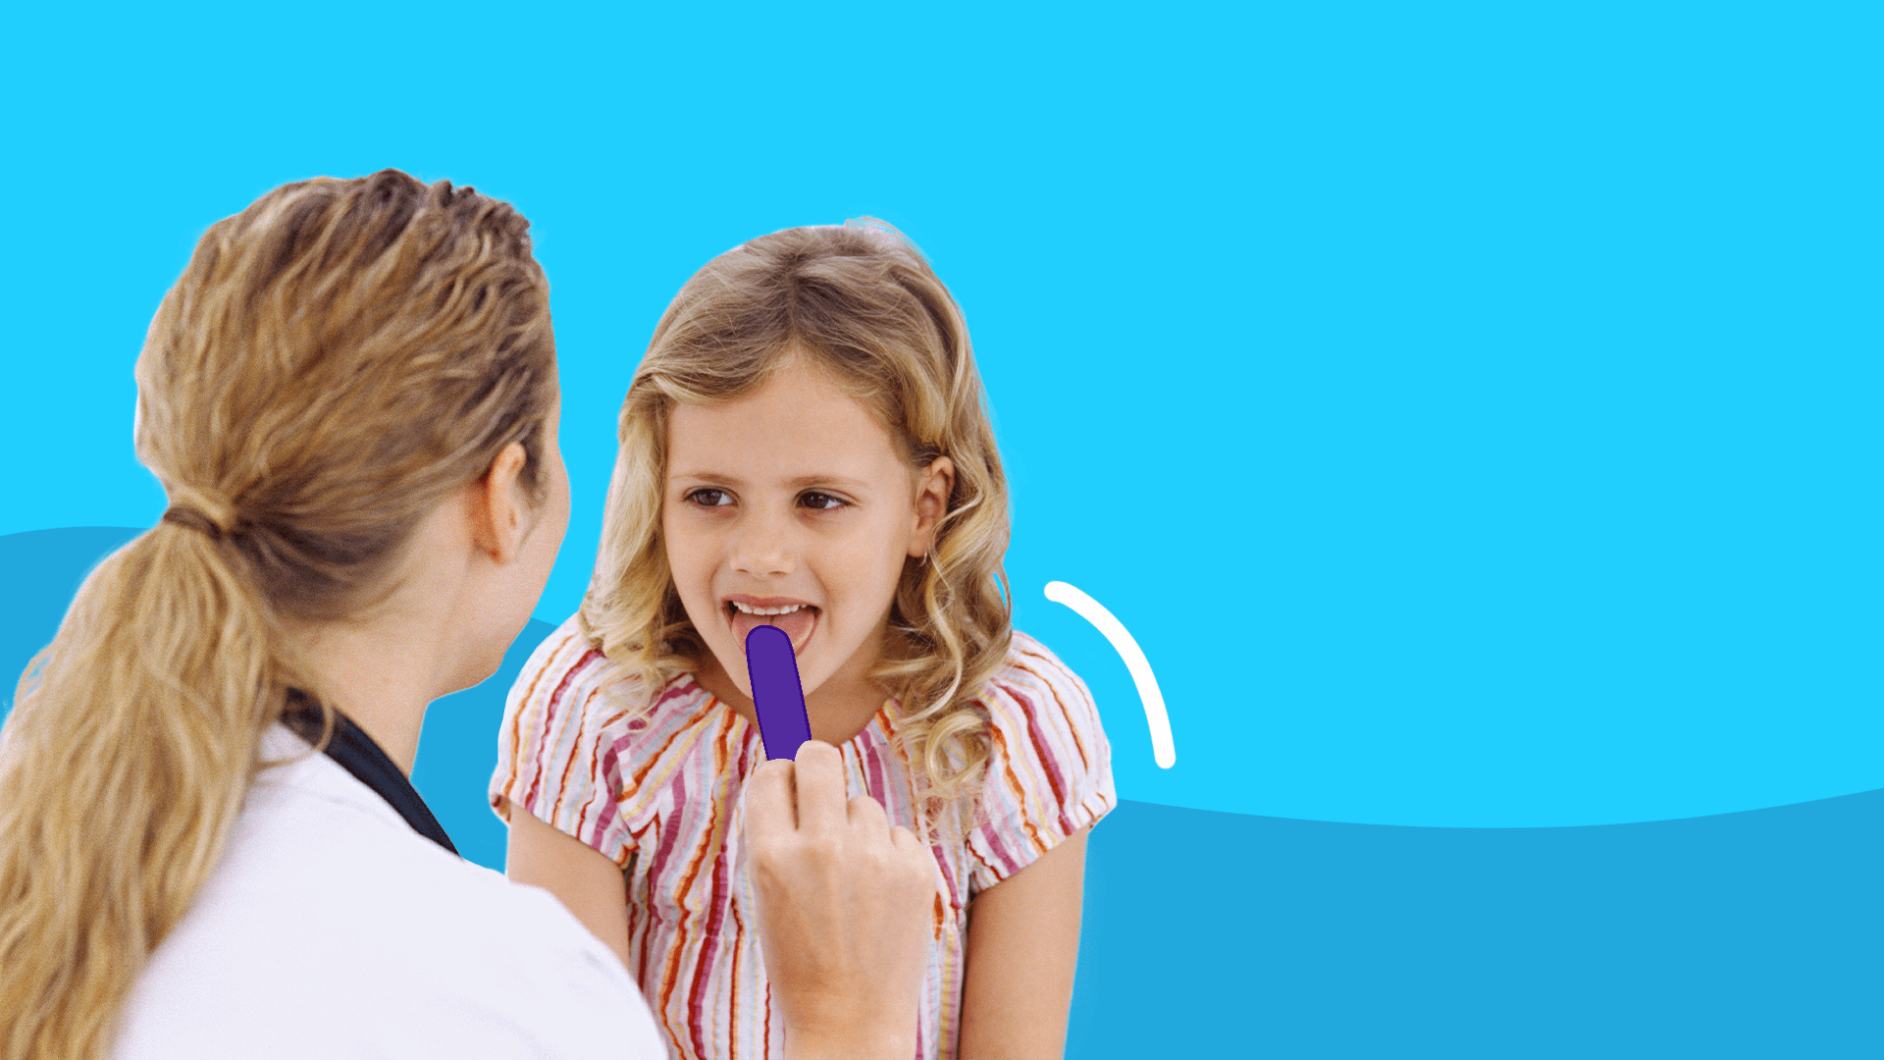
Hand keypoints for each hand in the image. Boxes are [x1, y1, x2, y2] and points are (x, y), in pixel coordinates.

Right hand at [741, 741, 934, 1059]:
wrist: (851, 1021)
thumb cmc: (800, 961)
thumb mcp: (767, 897)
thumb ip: (778, 838)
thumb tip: (793, 772)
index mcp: (771, 856)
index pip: (772, 774)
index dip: (780, 778)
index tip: (788, 787)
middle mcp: (822, 847)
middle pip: (820, 757)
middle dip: (816, 766)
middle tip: (820, 789)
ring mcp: (873, 857)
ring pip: (863, 804)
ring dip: (856, 829)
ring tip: (852, 881)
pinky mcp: (915, 869)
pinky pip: (897, 834)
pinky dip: (889, 857)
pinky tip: (880, 897)